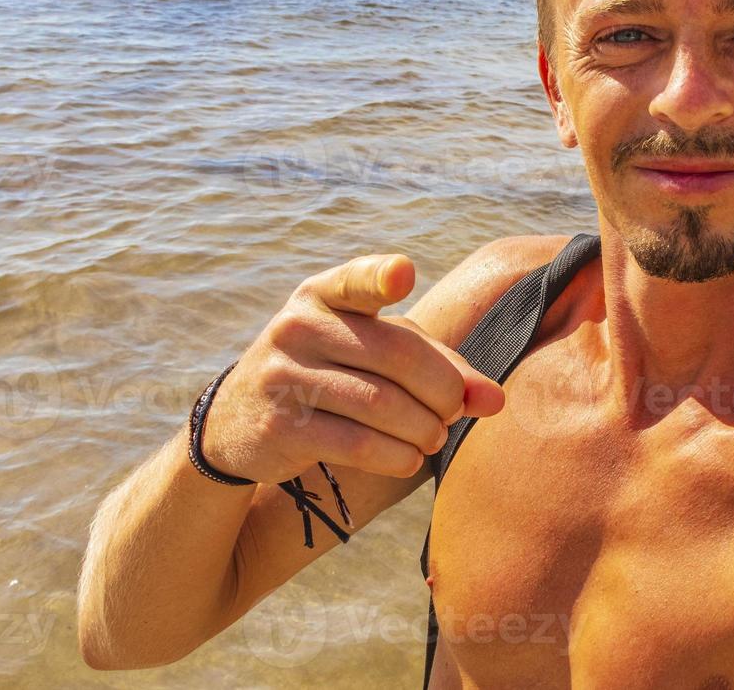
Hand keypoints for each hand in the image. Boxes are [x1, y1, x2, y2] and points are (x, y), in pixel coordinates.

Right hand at [199, 253, 505, 482]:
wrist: (238, 424)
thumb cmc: (332, 375)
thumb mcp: (375, 354)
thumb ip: (438, 366)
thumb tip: (495, 399)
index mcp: (325, 295)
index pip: (357, 279)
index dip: (381, 276)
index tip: (403, 274)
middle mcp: (300, 326)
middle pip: (398, 355)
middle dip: (443, 390)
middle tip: (454, 411)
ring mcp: (284, 375)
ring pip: (382, 404)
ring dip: (424, 428)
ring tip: (434, 436)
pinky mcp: (280, 426)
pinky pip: (358, 443)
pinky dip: (398, 455)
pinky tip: (409, 457)